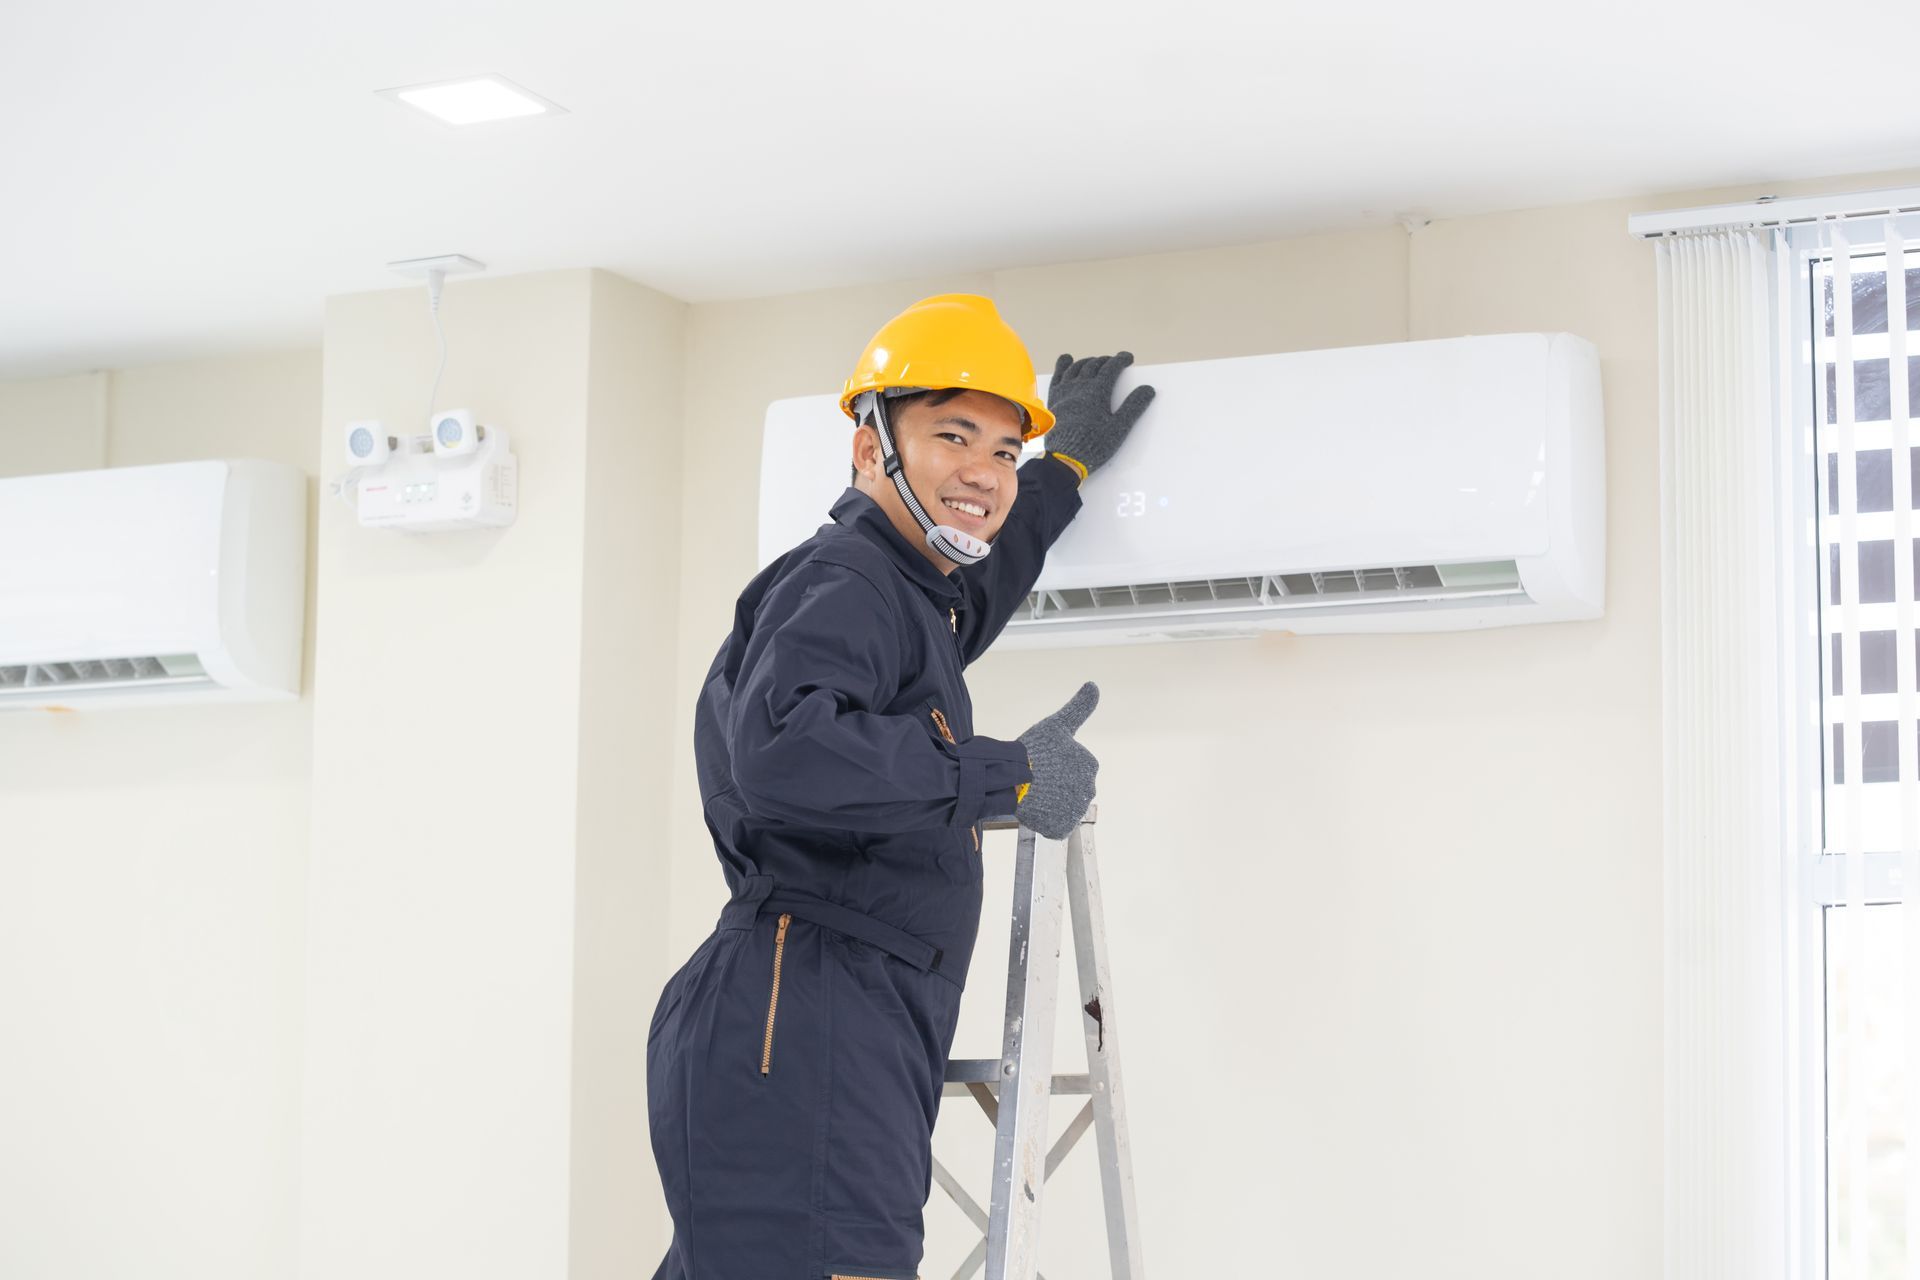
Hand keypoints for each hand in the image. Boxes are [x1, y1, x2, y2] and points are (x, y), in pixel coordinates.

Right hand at [1014, 682, 1099, 838]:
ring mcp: (1075, 811)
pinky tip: (1033, 808)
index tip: (1043, 762)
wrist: (1012, 778)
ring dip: (1049, 801)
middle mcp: (1089, 789)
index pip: (1073, 768)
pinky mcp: (1061, 828)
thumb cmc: (1034, 749)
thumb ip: (1079, 707)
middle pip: (1069, 788)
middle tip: (1036, 778)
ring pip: (1061, 806)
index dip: (1055, 764)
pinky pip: (1054, 824)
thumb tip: (1094, 685)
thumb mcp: (1057, 724)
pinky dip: (1044, 818)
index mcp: (1090, 765)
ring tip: (1032, 792)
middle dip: (1055, 784)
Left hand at [1043, 352, 1155, 480]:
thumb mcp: (1118, 428)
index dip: (1121, 360)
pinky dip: (1063, 365)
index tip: (1128, 358)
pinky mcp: (1054, 399)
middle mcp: (1080, 386)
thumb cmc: (1093, 445)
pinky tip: (1067, 360)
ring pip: (1076, 368)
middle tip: (1113, 362)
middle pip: (1094, 365)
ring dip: (1088, 362)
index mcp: (1098, 391)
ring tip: (1095, 362)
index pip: (1111, 368)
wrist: (1065, 458)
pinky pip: (1058, 376)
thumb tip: (1148, 389)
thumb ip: (1133, 407)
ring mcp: (1065, 391)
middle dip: (1106, 361)